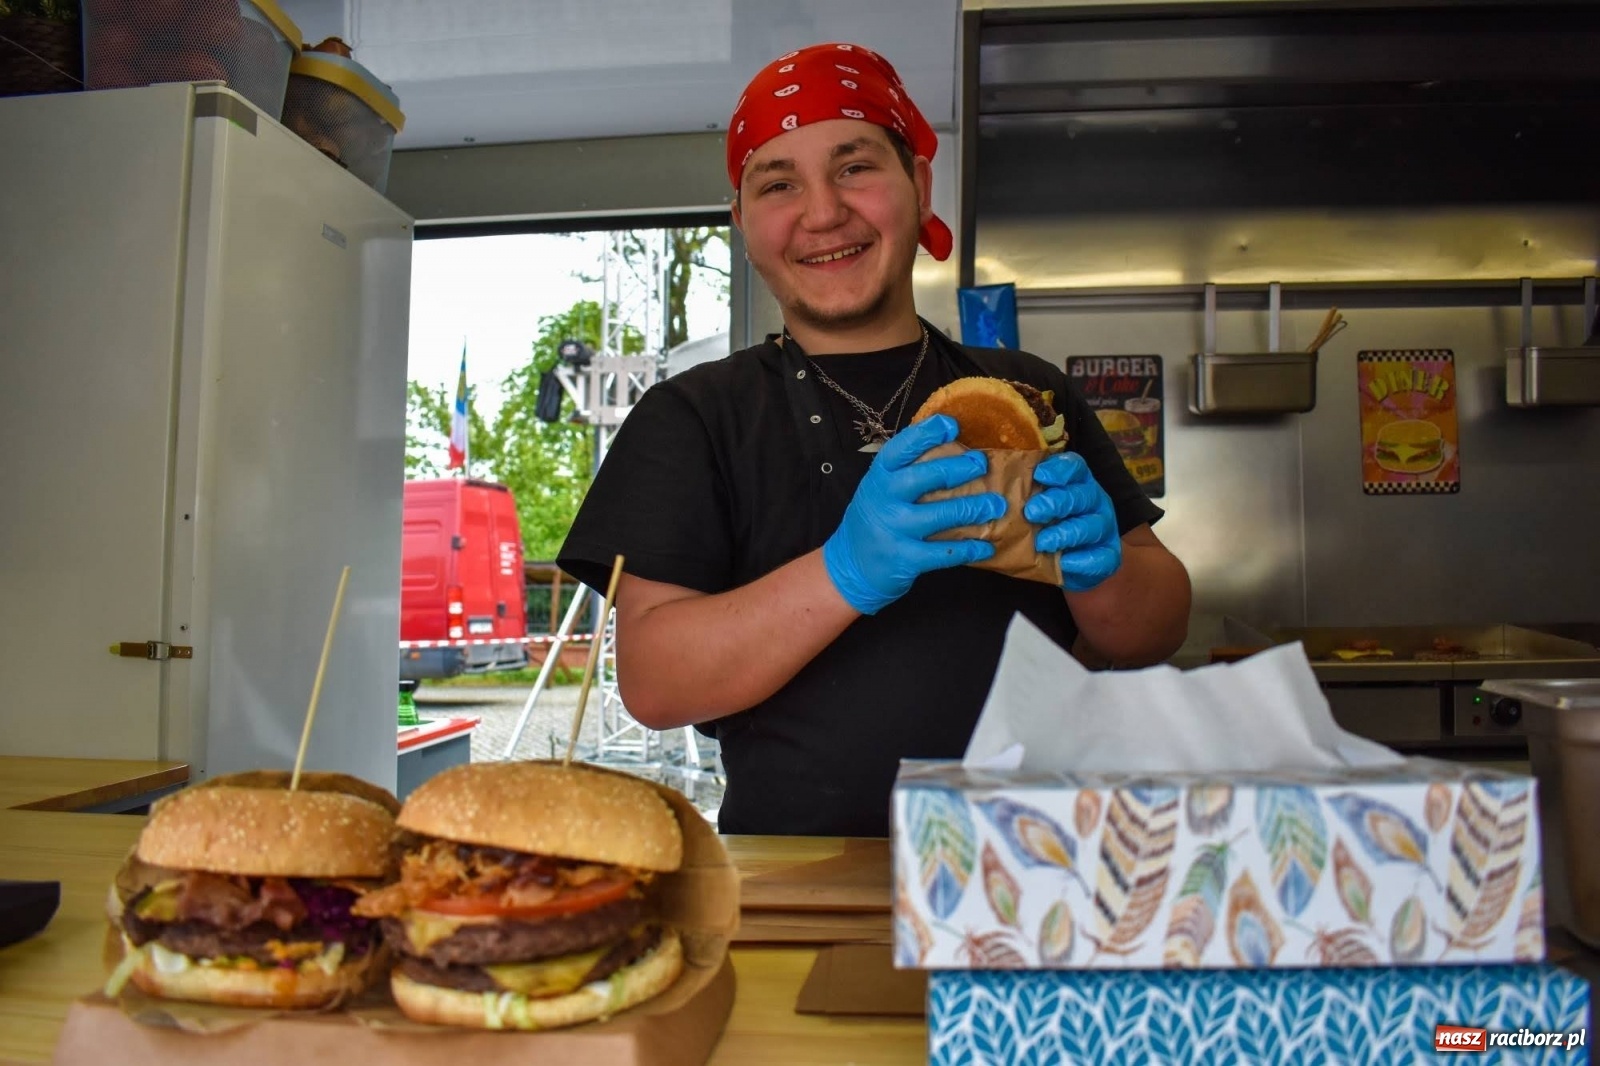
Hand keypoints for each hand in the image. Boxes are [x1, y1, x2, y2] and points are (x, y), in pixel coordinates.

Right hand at [822, 415, 1005, 613]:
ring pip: (941, 514)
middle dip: (959, 468)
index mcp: (879, 476)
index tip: (951, 425)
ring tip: (997, 505)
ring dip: (974, 508)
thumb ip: (906, 472)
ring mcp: (894, 529)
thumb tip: (953, 449)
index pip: (901, 448)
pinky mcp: (905, 559)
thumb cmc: (875, 520)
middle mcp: (884, 499)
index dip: (927, 433)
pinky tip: (987, 546)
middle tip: (982, 464)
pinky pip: (943, 552)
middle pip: (925, 477)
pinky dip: (969, 549)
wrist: (849, 567)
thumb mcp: (880, 489)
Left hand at [1024, 452, 1121, 591]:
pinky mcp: (1109, 554)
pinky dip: (1080, 560)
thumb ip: (1023, 499)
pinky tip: (1063, 562)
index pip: (1075, 467)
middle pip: (1082, 495)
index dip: (1060, 469)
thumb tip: (991, 496)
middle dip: (1057, 502)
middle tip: (1031, 512)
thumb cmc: (1045, 527)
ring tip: (1042, 542)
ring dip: (1066, 533)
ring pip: (1092, 525)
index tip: (1039, 475)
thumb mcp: (1034, 509)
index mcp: (1077, 483)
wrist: (1066, 564)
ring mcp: (1104, 527)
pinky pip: (1100, 557)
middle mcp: (1094, 501)